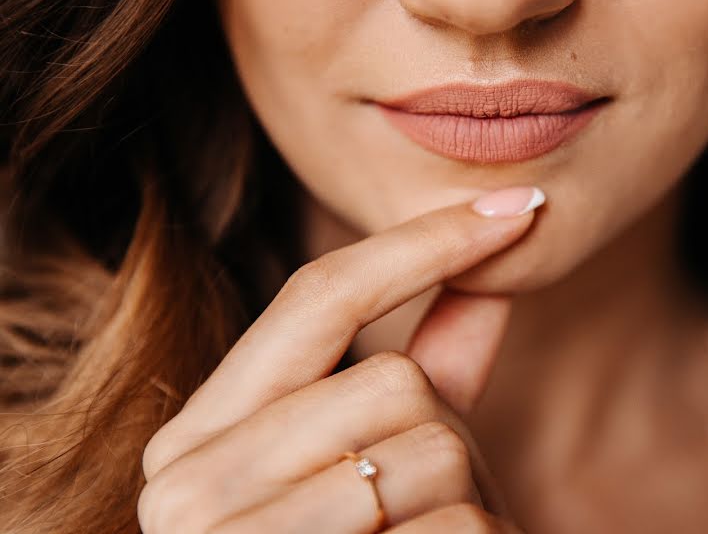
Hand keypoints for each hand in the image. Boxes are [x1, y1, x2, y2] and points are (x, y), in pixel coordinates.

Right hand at [138, 187, 543, 532]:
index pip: (320, 294)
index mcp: (200, 430)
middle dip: (445, 437)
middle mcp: (186, 483)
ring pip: (424, 451)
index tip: (519, 207)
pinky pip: (450, 528)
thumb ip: (428, 359)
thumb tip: (492, 261)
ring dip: (459, 499)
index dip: (425, 243)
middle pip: (391, 383)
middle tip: (424, 495)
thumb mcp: (379, 453)